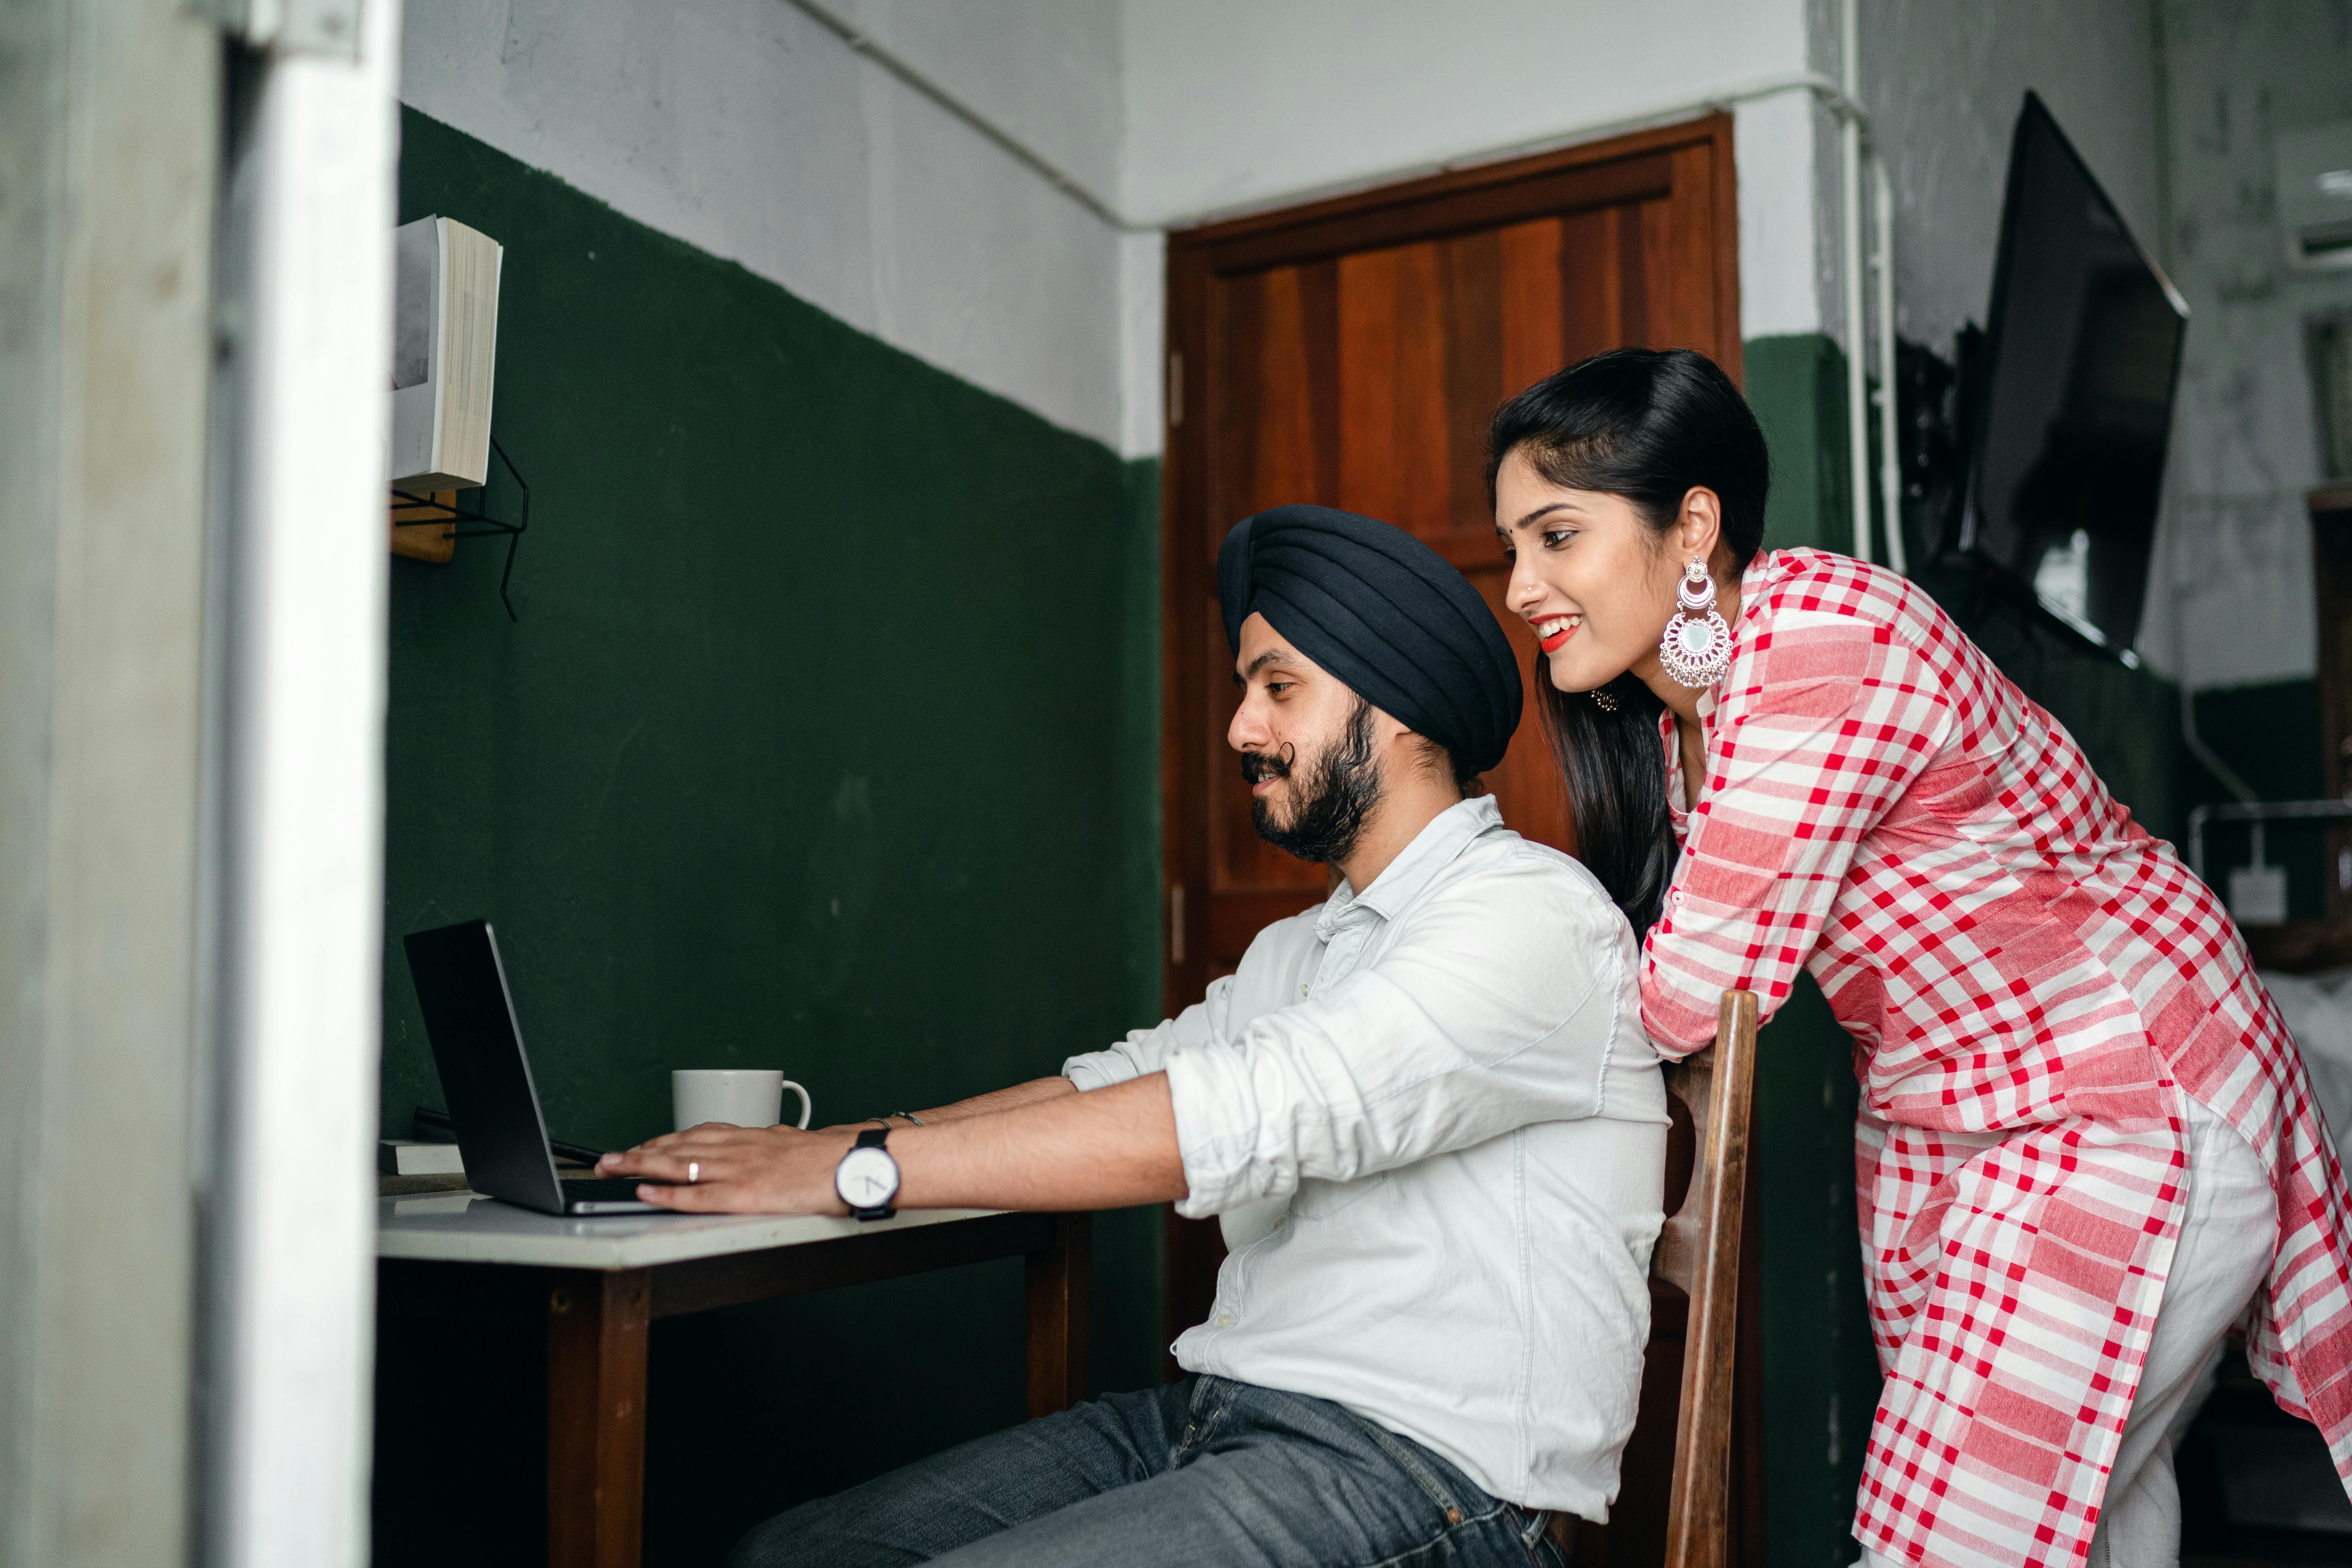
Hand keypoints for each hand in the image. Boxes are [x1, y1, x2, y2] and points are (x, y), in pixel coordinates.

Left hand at [595, 1122, 856, 1213]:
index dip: (663, 1141)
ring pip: (679, 1164)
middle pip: (678, 1146)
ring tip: (612, 1169)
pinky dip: (667, 1193)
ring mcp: (737, 1170)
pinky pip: (697, 1194)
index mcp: (750, 1138)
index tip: (641, 1145)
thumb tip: (766, 1142)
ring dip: (641, 1165)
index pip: (696, 1135)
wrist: (853, 1163)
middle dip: (639, 1152)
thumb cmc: (830, 1158)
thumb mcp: (794, 1143)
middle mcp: (738, 1149)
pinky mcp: (743, 1194)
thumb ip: (772, 1145)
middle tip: (607, 1159)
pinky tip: (646, 1191)